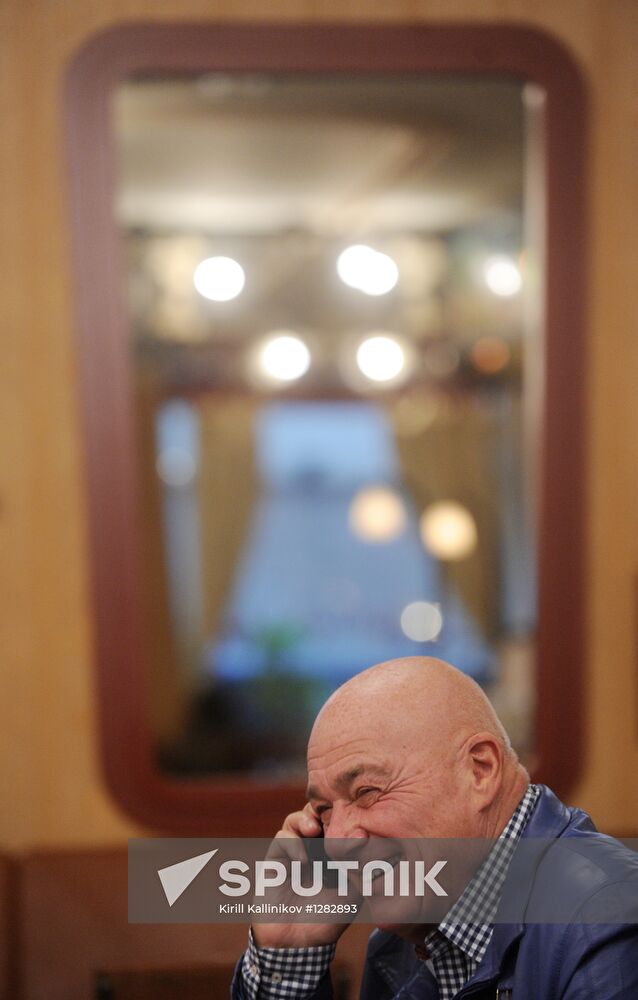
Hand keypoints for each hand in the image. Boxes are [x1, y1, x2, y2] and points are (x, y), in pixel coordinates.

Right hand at [251, 803, 352, 948]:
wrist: (296, 944)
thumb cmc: (327, 920)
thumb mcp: (354, 892)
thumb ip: (361, 867)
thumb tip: (367, 839)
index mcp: (332, 852)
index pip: (336, 821)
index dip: (343, 814)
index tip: (353, 815)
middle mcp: (312, 849)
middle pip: (316, 814)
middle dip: (323, 811)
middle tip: (331, 816)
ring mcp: (293, 853)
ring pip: (296, 820)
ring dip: (305, 819)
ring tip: (314, 829)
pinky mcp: (275, 860)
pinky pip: (281, 839)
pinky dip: (292, 842)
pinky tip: (303, 860)